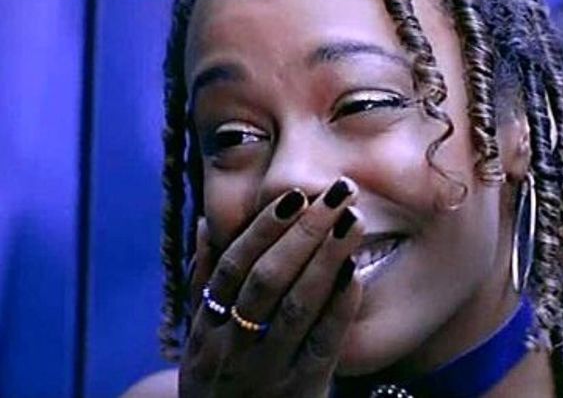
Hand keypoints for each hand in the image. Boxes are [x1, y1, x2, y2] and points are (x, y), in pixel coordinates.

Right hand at [180, 178, 363, 397]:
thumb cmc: (220, 377)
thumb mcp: (199, 337)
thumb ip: (203, 281)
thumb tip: (206, 222)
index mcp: (205, 328)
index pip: (232, 268)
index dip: (263, 228)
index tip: (294, 194)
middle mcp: (232, 349)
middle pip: (267, 281)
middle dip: (304, 231)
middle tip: (337, 193)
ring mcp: (267, 372)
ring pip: (295, 308)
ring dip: (326, 258)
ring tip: (352, 219)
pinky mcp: (302, 393)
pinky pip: (323, 345)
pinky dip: (338, 305)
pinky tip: (354, 270)